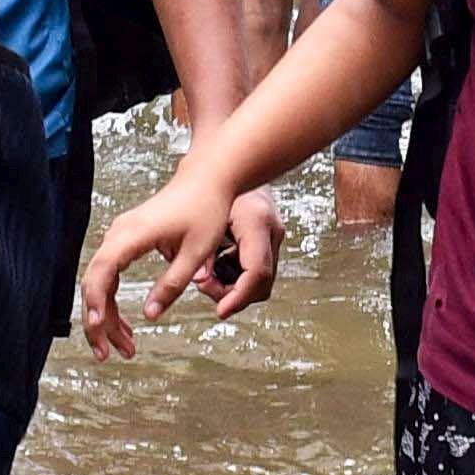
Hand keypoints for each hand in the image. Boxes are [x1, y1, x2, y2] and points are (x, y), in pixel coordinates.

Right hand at [82, 165, 249, 352]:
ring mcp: (119, 236)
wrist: (206, 180)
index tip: (99, 328)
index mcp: (132, 235)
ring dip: (107, 316)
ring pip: (99, 282)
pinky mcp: (126, 240)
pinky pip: (110, 275)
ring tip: (124, 347)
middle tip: (108, 354)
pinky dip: (113, 301)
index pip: (102, 272)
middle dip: (98, 321)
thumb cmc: (205, 210)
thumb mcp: (195, 254)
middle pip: (93, 282)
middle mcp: (118, 234)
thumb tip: (150, 316)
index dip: (96, 302)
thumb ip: (171, 285)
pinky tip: (126, 325)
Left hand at [207, 186, 287, 319]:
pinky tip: (217, 262)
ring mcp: (274, 235)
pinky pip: (256, 268)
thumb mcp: (202, 221)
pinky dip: (236, 273)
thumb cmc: (212, 186)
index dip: (238, 297)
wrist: (229, 163)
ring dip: (233, 285)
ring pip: (261, 280)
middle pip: (262, 283)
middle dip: (233, 294)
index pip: (256, 273)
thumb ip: (200, 253)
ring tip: (208, 273)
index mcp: (257, 222)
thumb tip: (200, 281)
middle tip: (205, 285)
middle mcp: (272, 230)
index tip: (220, 311)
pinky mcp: (269, 238)